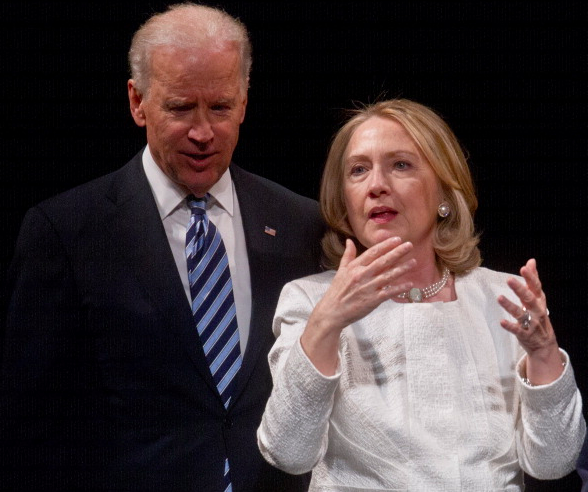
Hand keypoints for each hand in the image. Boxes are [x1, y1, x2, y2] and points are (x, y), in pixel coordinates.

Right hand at [301, 236, 414, 374]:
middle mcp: (362, 275)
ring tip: (414, 262)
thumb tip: (349, 241)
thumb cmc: (337, 291)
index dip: (385, 245)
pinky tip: (409, 284)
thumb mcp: (340, 271)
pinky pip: (389, 292)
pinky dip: (399, 288)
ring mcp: (368, 288)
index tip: (397, 239)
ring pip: (388, 276)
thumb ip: (347, 255)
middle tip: (409, 245)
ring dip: (402, 268)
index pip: (372, 253)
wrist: (332, 312)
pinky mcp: (372, 300)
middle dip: (397, 252)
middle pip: (382, 261)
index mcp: (355, 267)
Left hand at [497, 259, 561, 384]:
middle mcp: (537, 311)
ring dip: (510, 306)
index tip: (524, 268)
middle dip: (520, 289)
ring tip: (499, 298)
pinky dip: (510, 326)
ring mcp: (531, 323)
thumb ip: (532, 280)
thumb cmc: (538, 315)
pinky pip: (517, 330)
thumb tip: (531, 261)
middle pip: (529, 298)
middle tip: (509, 279)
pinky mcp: (525, 334)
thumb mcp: (537, 298)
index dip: (531, 277)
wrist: (544, 343)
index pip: (536, 287)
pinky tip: (501, 322)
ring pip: (521, 314)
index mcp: (539, 300)